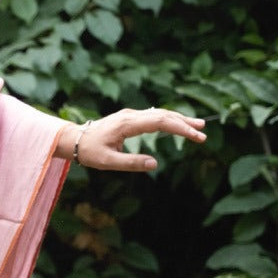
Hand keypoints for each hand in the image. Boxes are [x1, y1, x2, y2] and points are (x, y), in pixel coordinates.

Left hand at [70, 108, 205, 171]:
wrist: (74, 139)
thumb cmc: (89, 151)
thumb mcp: (107, 162)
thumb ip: (131, 163)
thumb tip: (154, 164)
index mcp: (127, 124)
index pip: (160, 122)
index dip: (180, 128)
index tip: (195, 136)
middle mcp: (131, 116)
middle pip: (164, 115)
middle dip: (185, 123)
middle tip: (203, 133)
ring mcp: (131, 115)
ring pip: (160, 113)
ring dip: (179, 119)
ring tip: (198, 126)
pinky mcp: (130, 118)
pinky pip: (153, 116)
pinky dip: (169, 119)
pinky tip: (178, 123)